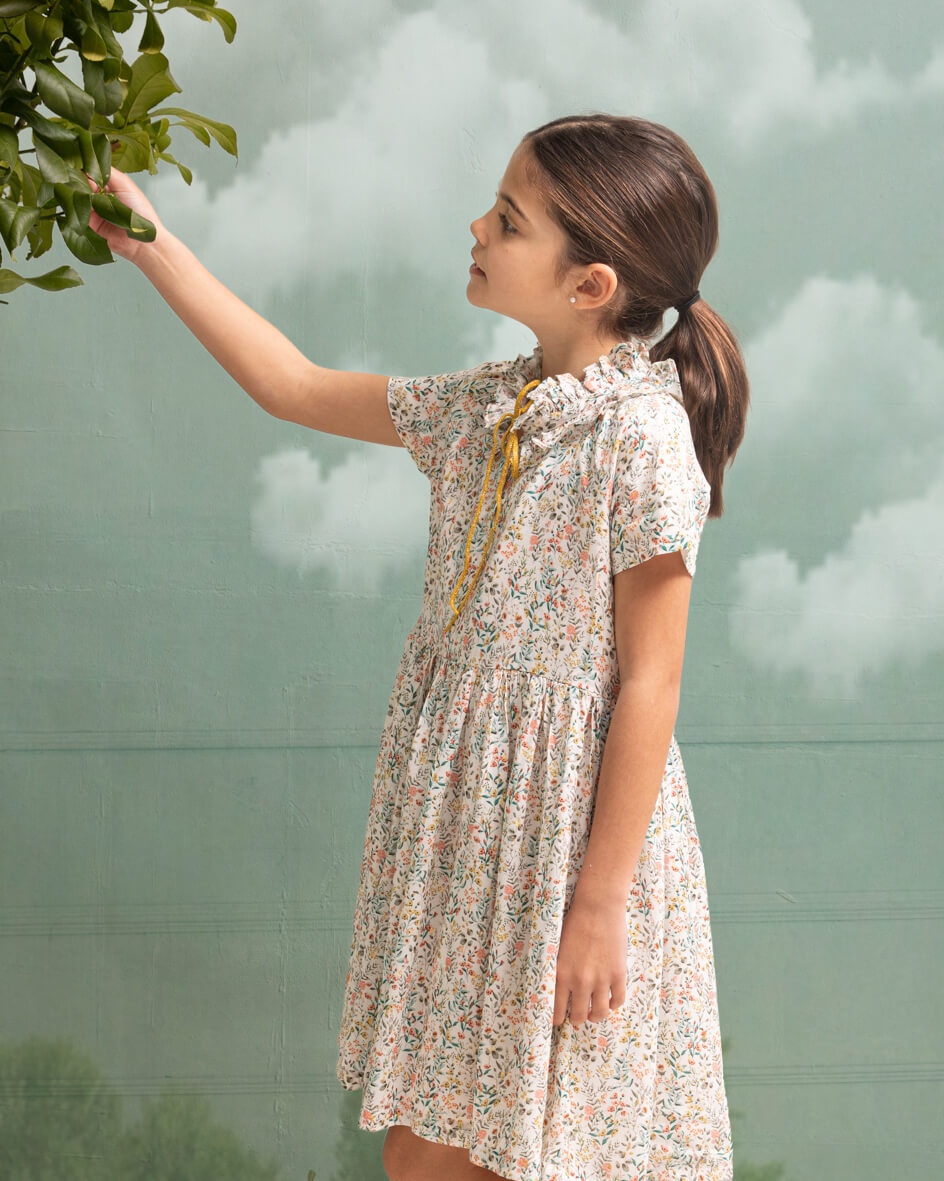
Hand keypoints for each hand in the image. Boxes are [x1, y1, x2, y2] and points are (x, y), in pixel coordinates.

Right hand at [82, 163, 165, 264]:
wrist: (143, 240)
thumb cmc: (140, 211)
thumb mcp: (125, 184)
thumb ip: (107, 172)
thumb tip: (88, 163)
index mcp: (110, 186)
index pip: (91, 173)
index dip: (85, 170)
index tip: (79, 167)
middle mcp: (101, 197)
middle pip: (82, 185)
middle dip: (79, 181)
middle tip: (78, 180)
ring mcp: (95, 210)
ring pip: (79, 198)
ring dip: (76, 193)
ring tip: (77, 189)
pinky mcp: (91, 224)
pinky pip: (79, 213)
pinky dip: (76, 207)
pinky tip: (77, 201)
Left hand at [552, 893, 626, 1028]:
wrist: (598, 906)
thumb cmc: (575, 922)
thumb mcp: (558, 947)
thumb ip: (560, 970)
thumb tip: (559, 989)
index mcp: (561, 974)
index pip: (556, 1009)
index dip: (557, 1019)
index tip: (558, 1021)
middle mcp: (580, 981)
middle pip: (578, 1015)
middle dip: (576, 1019)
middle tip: (577, 1016)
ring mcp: (601, 979)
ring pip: (599, 1013)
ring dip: (596, 1016)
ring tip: (594, 1012)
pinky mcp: (618, 974)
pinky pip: (618, 1000)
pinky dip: (614, 1004)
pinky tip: (610, 1000)